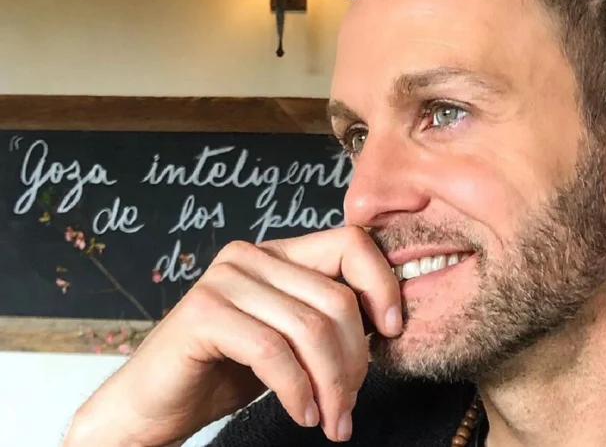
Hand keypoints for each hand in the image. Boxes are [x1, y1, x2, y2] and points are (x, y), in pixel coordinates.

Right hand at [62, 226, 401, 445]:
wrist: (154, 404)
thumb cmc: (227, 371)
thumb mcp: (292, 339)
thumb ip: (329, 318)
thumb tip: (390, 322)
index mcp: (279, 253)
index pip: (351, 243)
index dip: (382, 286)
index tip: (393, 333)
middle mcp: (252, 256)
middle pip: (337, 298)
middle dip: (355, 362)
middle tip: (348, 406)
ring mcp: (225, 279)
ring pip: (311, 328)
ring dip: (331, 385)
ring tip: (332, 420)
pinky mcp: (204, 312)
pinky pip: (274, 352)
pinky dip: (297, 391)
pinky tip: (303, 414)